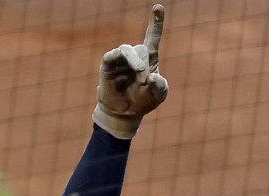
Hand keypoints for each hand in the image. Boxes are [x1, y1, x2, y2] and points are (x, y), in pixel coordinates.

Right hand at [93, 4, 167, 138]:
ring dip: (136, 63)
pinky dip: (123, 60)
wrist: (124, 113)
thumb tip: (153, 77)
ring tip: (140, 77)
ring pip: (128, 49)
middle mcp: (134, 55)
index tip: (158, 7)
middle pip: (141, 49)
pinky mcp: (108, 65)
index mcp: (148, 58)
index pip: (152, 36)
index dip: (156, 22)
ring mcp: (120, 59)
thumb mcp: (158, 95)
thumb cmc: (143, 101)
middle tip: (145, 82)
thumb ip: (160, 86)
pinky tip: (131, 68)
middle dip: (145, 66)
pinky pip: (113, 55)